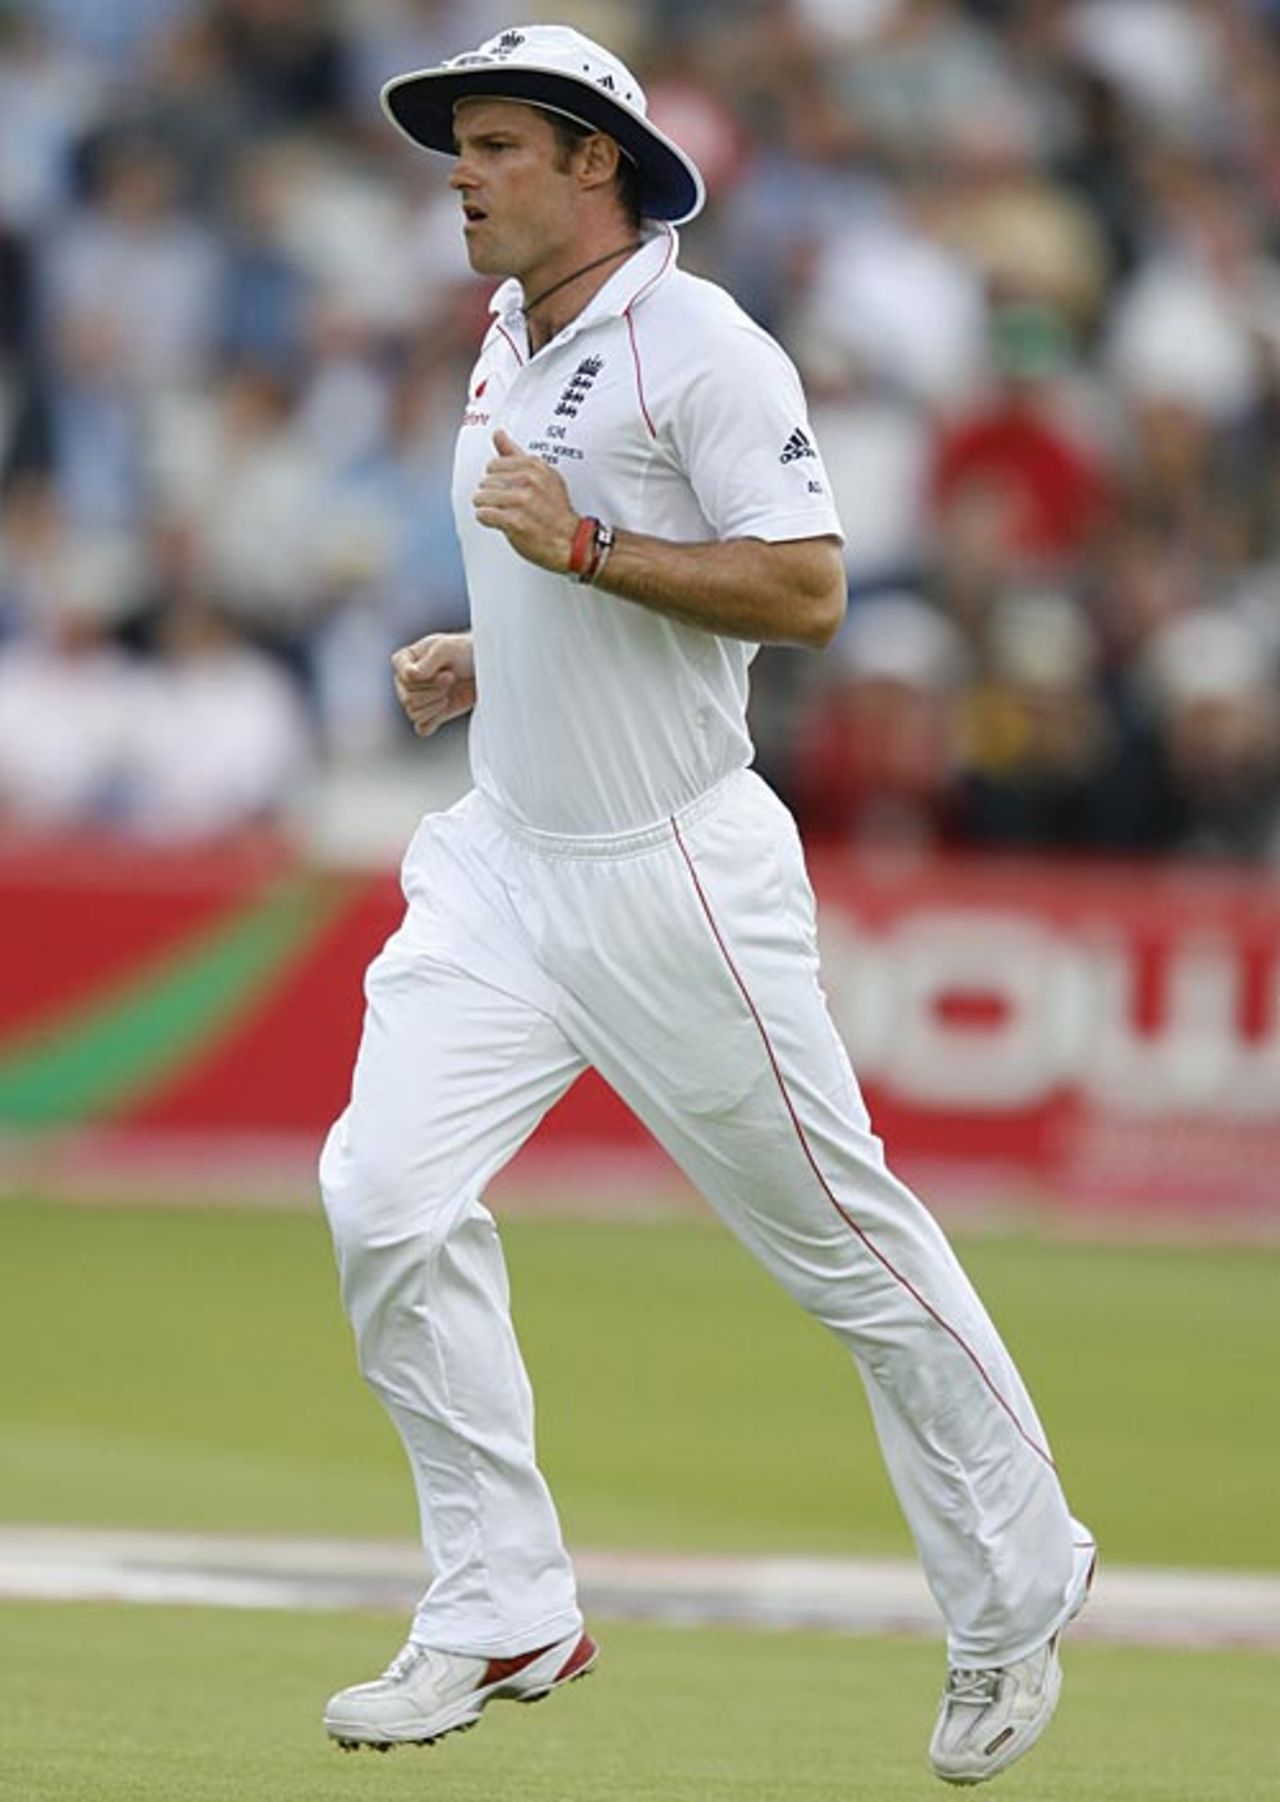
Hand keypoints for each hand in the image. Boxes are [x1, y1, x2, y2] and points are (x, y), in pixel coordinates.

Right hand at [392, 632, 475, 736]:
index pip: (404, 678)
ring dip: (435, 705)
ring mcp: (416, 698)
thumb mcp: (446, 649)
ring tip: (448, 693)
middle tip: (451, 679)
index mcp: (403, 660)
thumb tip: (409, 675)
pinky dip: (434, 720)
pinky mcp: (429, 715)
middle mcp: (405, 680)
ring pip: (413, 713)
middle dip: (433, 691)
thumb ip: (427, 662)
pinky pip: (422, 728)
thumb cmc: (463, 651)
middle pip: (407, 698)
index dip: (427, 679)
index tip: (447, 671)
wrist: (483, 667)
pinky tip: (445, 707)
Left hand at [473, 430, 578, 571]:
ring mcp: (523, 501)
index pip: (495, 464)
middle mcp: (529, 481)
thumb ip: (515, 454)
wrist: (571, 541)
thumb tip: (498, 435)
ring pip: (482, 497)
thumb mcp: (541, 475)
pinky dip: (487, 519)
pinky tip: (498, 521)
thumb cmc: (555, 511)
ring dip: (486, 506)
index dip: (496, 478)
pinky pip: (484, 515)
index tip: (505, 487)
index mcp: (535, 466)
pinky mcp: (516, 521)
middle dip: (490, 493)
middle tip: (503, 503)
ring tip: (499, 512)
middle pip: (486, 480)